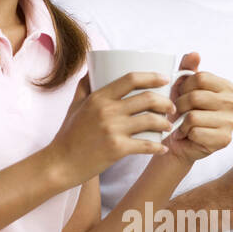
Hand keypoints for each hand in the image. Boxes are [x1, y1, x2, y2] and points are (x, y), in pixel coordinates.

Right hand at [46, 70, 175, 186]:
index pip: (131, 79)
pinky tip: (162, 149)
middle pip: (147, 98)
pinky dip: (157, 147)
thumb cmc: (68, 134)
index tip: (165, 79)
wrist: (60, 163)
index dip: (152, 76)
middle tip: (171, 107)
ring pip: (150, 120)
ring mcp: (113, 130)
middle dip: (165, 102)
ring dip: (164, 124)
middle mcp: (107, 110)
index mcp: (99, 97)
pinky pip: (145, 145)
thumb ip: (84, 86)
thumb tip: (93, 68)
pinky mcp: (117, 149)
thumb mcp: (74, 105)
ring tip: (168, 127)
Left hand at [164, 52, 232, 163]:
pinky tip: (187, 136)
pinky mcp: (224, 139)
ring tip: (181, 124)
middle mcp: (232, 103)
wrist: (180, 142)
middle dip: (179, 105)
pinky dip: (185, 134)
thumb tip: (194, 54)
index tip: (180, 94)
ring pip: (193, 116)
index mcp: (226, 86)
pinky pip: (196, 132)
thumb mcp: (182, 87)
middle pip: (195, 97)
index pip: (200, 77)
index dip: (183, 86)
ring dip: (181, 122)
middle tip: (177, 112)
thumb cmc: (182, 112)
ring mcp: (230, 122)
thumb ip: (187, 69)